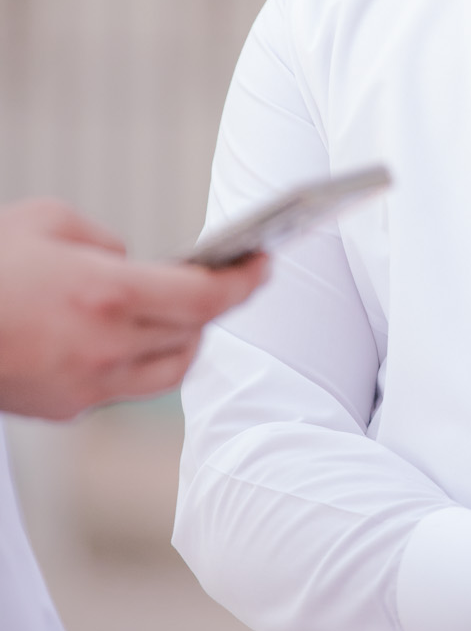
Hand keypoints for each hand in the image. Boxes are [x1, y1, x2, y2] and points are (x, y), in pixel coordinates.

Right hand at [0, 198, 266, 418]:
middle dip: (213, 305)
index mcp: (106, 294)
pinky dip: (136, 361)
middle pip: (194, 333)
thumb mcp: (46, 222)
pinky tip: (125, 335)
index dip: (245, 281)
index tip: (264, 264)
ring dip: (184, 339)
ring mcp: (85, 385)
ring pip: (168, 370)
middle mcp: (104, 347)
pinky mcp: (64, 409)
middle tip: (224, 278)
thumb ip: (104, 242)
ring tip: (181, 309)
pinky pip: (123, 387)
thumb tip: (132, 263)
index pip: (205, 298)